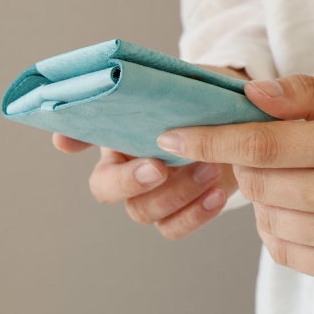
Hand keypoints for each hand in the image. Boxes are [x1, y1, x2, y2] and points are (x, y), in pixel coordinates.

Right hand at [51, 64, 247, 239]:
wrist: (237, 120)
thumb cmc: (198, 101)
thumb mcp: (174, 86)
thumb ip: (142, 90)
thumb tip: (101, 101)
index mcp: (116, 139)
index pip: (83, 140)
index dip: (76, 142)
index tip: (78, 141)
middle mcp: (126, 171)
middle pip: (107, 190)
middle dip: (131, 180)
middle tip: (160, 166)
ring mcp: (151, 195)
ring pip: (143, 212)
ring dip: (176, 193)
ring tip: (210, 167)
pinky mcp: (178, 212)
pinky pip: (174, 227)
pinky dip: (196, 214)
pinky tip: (217, 193)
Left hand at [156, 75, 313, 287]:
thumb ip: (306, 93)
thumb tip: (250, 94)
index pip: (262, 144)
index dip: (209, 140)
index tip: (171, 136)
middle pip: (258, 185)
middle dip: (245, 163)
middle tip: (265, 148)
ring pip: (267, 220)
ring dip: (264, 196)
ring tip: (297, 177)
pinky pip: (285, 251)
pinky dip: (279, 226)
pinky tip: (305, 206)